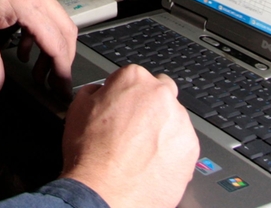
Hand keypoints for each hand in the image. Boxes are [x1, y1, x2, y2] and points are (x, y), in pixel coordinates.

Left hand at [0, 0, 77, 94]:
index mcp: (28, 2)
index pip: (57, 42)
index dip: (62, 69)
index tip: (62, 88)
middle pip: (66, 31)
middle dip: (64, 60)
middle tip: (55, 83)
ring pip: (57, 20)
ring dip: (52, 46)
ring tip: (38, 70)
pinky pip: (44, 10)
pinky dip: (41, 31)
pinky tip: (24, 45)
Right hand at [61, 65, 198, 207]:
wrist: (106, 192)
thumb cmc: (91, 152)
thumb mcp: (78, 107)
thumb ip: (95, 91)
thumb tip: (101, 92)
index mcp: (134, 78)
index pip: (135, 77)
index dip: (126, 94)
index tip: (122, 107)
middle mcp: (161, 95)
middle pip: (161, 92)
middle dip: (150, 105)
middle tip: (135, 127)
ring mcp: (179, 121)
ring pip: (174, 118)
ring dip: (162, 128)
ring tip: (142, 150)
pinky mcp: (191, 148)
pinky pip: (183, 142)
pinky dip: (172, 150)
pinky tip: (153, 162)